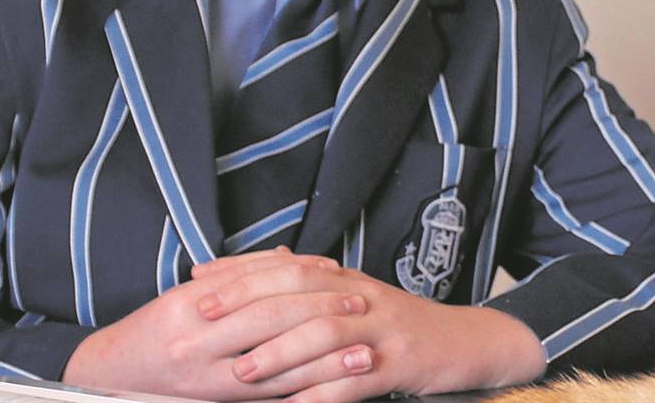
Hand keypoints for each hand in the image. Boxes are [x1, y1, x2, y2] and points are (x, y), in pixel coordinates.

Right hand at [62, 248, 374, 399]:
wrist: (117, 378)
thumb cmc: (157, 328)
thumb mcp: (189, 292)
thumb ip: (239, 275)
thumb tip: (288, 260)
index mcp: (192, 306)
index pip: (258, 286)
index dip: (301, 278)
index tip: (338, 274)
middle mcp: (200, 343)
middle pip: (274, 322)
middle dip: (322, 312)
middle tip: (361, 305)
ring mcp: (211, 381)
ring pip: (280, 368)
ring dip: (328, 360)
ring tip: (365, 353)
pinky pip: (272, 400)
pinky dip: (308, 391)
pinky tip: (337, 388)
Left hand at [193, 252, 547, 401]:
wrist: (459, 340)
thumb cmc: (391, 322)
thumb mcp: (347, 294)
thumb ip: (303, 283)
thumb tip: (255, 264)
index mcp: (337, 277)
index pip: (280, 266)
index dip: (237, 274)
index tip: (195, 285)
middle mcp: (355, 294)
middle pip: (294, 294)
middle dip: (243, 307)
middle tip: (201, 322)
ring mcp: (377, 328)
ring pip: (323, 334)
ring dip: (280, 352)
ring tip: (242, 372)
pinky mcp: (398, 364)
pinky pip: (356, 379)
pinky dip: (324, 394)